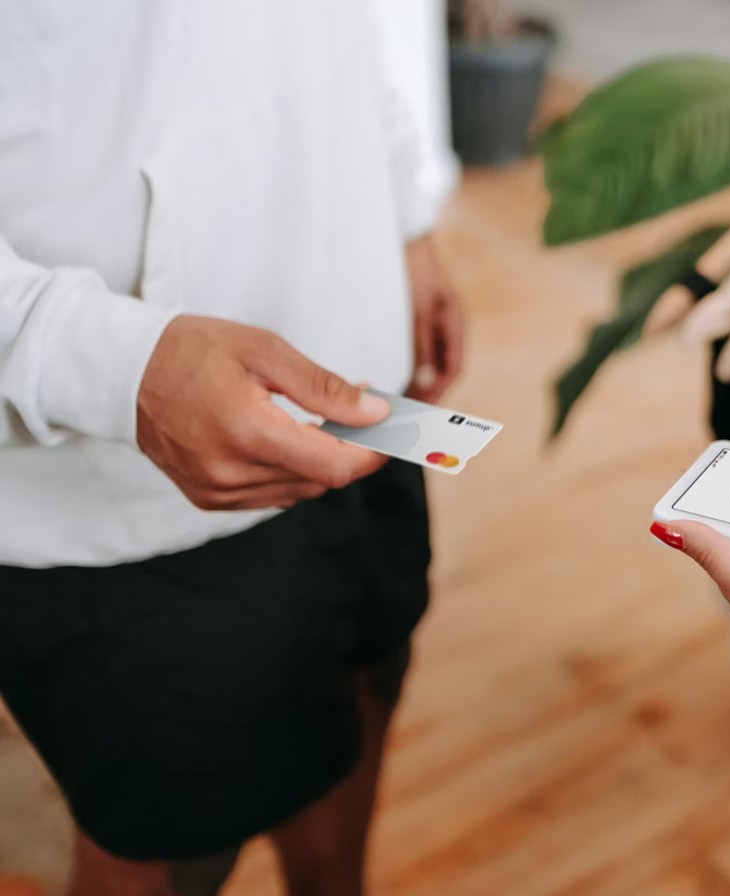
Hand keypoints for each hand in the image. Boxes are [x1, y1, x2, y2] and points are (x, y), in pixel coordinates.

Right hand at [137, 315, 390, 510]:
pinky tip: (283, 440)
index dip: (372, 452)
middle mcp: (231, 472)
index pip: (335, 465)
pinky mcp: (208, 498)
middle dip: (349, 450)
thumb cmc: (195, 350)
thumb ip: (324, 386)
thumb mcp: (265, 351)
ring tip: (318, 421)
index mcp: (248, 432)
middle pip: (321, 480)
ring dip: (319, 461)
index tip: (392, 432)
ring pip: (299, 491)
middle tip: (358, 413)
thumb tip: (376, 412)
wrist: (123, 371)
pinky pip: (271, 496)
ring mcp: (217, 491)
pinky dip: (289, 471)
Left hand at [404, 233, 465, 403]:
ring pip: (428, 359)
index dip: (439, 391)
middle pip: (441, 367)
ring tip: (396, 398)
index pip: (453, 368)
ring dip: (416, 379)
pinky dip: (408, 363)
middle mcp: (447, 325)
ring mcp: (433, 319)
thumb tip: (424, 385)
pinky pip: (417, 347)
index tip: (421, 411)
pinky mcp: (417, 315)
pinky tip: (392, 372)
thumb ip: (421, 348)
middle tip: (406, 411)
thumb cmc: (413, 266)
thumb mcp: (417, 310)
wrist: (402, 231)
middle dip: (427, 391)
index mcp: (455, 323)